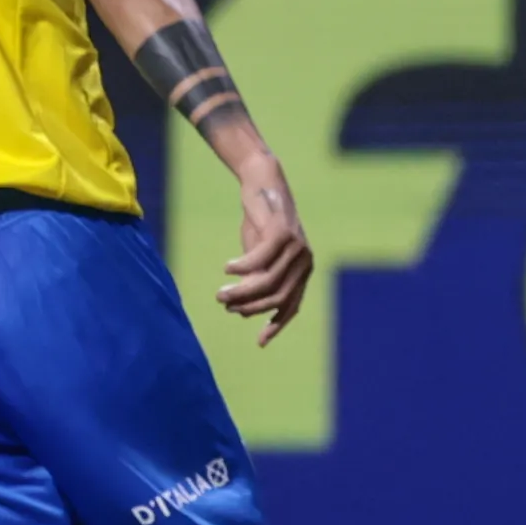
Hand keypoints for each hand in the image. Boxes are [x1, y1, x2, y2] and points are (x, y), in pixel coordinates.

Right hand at [215, 161, 315, 339]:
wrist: (264, 183)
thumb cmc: (260, 222)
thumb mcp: (260, 255)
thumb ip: (257, 279)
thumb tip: (243, 308)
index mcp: (303, 270)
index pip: (292, 306)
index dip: (276, 325)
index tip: (260, 341)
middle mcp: (305, 261)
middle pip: (277, 297)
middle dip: (249, 307)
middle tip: (225, 305)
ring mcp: (296, 247)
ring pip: (266, 281)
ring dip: (241, 291)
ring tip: (221, 293)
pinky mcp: (281, 233)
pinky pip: (258, 260)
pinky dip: (241, 267)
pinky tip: (227, 268)